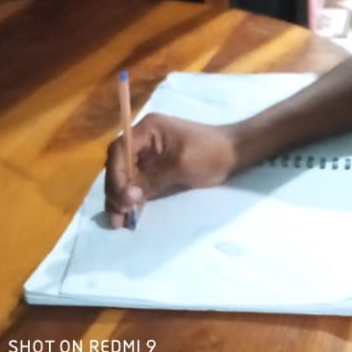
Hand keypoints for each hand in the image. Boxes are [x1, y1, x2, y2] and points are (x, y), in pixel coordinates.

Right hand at [105, 113, 239, 227]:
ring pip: (126, 177)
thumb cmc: (211, 153)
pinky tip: (131, 215)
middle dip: (115, 190)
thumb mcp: (181, 166)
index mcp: (148, 129)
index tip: (120, 199)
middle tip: (117, 216)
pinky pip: (138, 183)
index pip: (120, 150)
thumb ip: (151, 181)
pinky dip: (134, 198)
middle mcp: (144, 139)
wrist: (236, 153)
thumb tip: (125, 197)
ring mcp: (150, 154)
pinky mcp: (157, 168)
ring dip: (121, 198)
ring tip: (119, 222)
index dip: (116, 175)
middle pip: (119, 165)